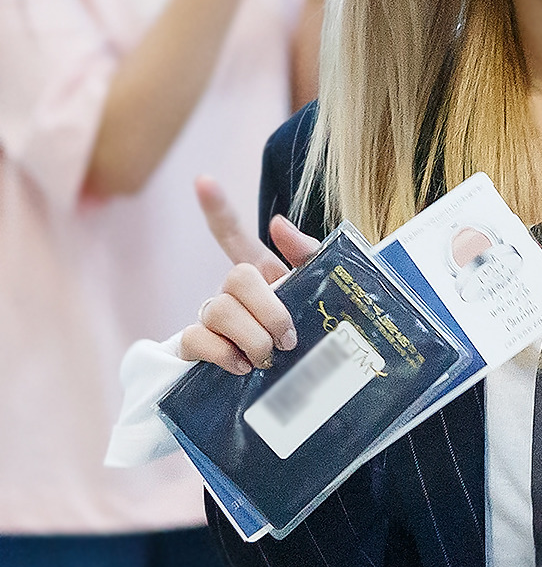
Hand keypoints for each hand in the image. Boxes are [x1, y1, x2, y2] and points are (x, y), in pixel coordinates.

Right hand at [180, 175, 319, 372]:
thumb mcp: (319, 294)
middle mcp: (233, 292)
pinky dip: (222, 353)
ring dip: (250, 337)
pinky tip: (242, 366)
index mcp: (261, 274)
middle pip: (236, 278)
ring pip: (218, 310)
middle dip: (266, 309)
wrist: (301, 385)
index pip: (232, 234)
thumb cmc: (310, 334)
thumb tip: (277, 223)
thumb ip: (308, 256)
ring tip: (269, 358)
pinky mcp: (199, 349)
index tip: (204, 181)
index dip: (217, 209)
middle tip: (287, 338)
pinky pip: (196, 338)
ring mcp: (214, 319)